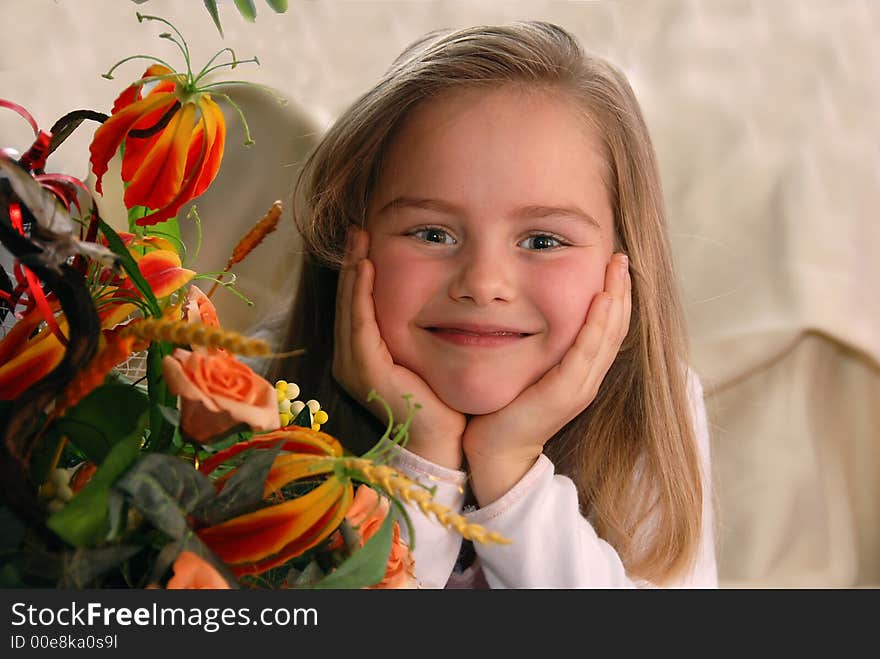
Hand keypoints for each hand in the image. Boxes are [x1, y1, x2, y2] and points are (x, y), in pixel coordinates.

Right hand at [332, 228, 466, 469]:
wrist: (442, 441)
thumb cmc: (439, 399)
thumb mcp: (423, 353)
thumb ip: (415, 327)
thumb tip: (429, 295)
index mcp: (361, 356)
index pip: (355, 305)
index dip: (357, 271)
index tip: (365, 239)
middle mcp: (349, 360)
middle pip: (347, 302)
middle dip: (351, 263)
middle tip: (357, 228)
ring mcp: (353, 367)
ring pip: (350, 308)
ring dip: (352, 271)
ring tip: (358, 239)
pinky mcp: (365, 371)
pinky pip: (360, 324)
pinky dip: (361, 294)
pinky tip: (365, 267)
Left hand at [463, 252, 631, 505]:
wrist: (494, 451)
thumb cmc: (505, 408)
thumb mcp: (527, 367)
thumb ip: (538, 344)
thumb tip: (528, 308)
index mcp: (581, 372)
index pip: (607, 328)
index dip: (615, 296)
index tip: (613, 264)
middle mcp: (587, 378)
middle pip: (616, 328)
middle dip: (621, 290)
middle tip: (621, 256)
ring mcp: (580, 387)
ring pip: (608, 336)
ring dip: (616, 300)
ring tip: (617, 268)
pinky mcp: (565, 393)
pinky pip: (586, 353)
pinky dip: (596, 325)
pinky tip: (601, 299)